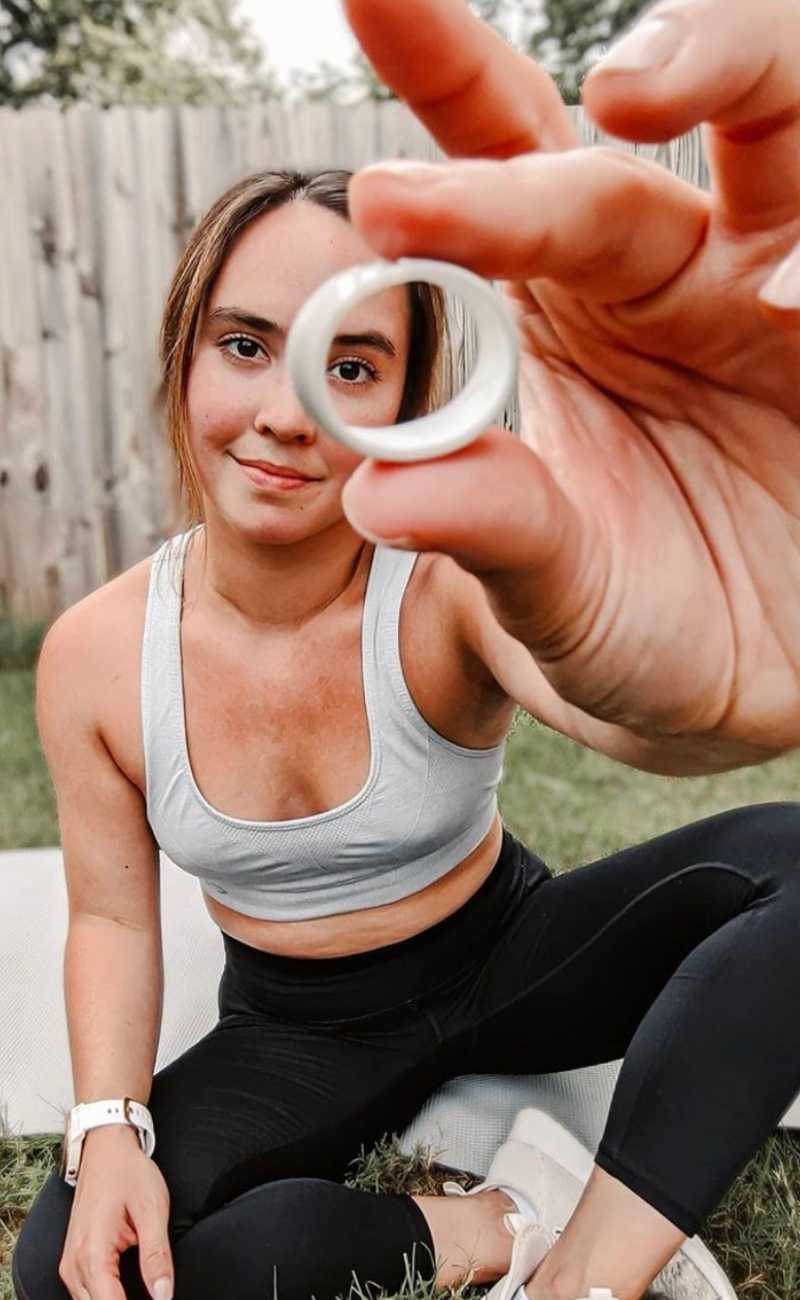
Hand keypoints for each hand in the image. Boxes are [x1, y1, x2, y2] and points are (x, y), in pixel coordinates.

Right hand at [58, 1127, 172, 1299]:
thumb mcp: (152, 1209)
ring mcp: (69, 1264)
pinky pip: (86, 1294)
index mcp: (93, 1253)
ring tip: (144, 1289)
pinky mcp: (73, 1261)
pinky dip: (106, 1296)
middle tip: (157, 1294)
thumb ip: (157, 1256)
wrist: (105, 1149)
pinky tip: (128, 1290)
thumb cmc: (128, 1173)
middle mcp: (74, 1264)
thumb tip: (164, 1297)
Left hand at [339, 0, 799, 755]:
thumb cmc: (635, 634)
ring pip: (786, 130)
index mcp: (562, 309)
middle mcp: (666, 274)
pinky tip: (795, 298)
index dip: (441, 69)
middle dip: (633, 67)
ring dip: (742, 79)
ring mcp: (773, 293)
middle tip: (606, 87)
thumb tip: (381, 494)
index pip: (498, 164)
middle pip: (641, 135)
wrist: (743, 692)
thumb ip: (489, 534)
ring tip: (660, 97)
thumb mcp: (553, 599)